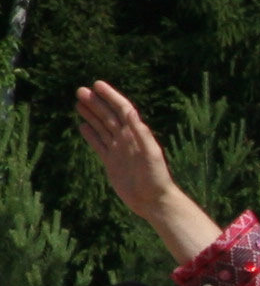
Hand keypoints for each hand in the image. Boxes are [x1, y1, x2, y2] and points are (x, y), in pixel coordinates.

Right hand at [74, 81, 220, 263]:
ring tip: (78, 103)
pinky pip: (99, 145)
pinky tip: (82, 126)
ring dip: (91, 115)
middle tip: (80, 90)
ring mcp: (118, 150)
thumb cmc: (156, 177)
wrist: (154, 200)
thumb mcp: (151, 153)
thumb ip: (141, 132)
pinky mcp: (111, 163)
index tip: (97, 84)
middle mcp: (127, 140)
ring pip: (102, 128)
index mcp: (136, 135)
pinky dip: (90, 135)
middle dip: (96, 103)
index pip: (122, 109)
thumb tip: (129, 111)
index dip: (110, 96)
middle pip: (108, 116)